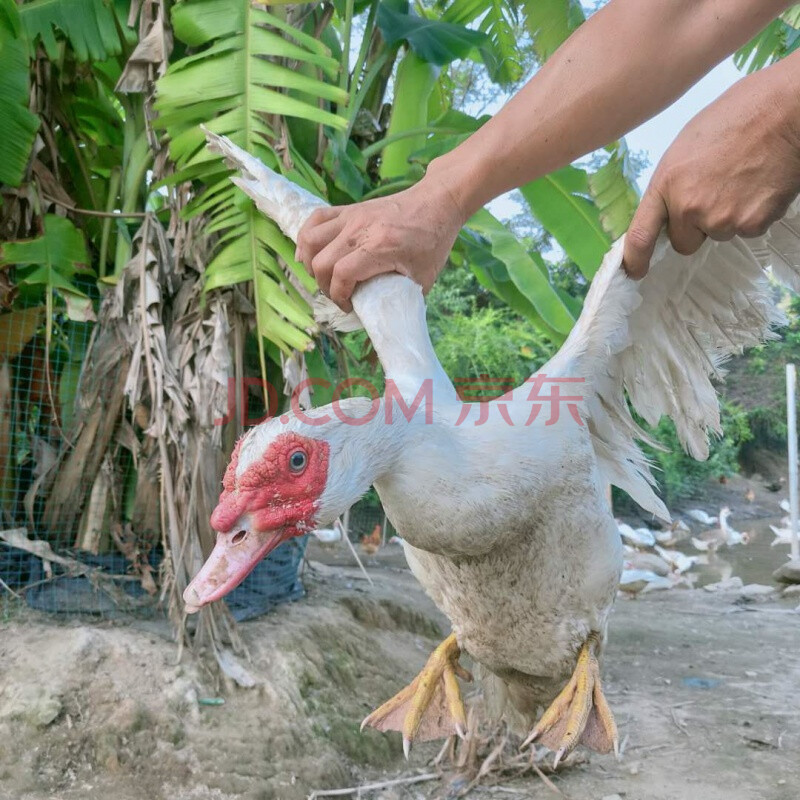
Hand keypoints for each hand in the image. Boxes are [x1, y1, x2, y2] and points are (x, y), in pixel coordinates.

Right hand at [295, 174, 465, 310]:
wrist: (437, 202)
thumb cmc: (433, 241)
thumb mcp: (423, 278)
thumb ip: (403, 299)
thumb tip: (385, 320)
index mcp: (380, 247)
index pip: (342, 275)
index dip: (339, 297)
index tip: (348, 306)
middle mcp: (360, 229)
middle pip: (321, 261)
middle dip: (324, 286)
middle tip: (338, 295)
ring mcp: (352, 216)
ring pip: (310, 239)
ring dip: (310, 262)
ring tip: (322, 276)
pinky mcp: (349, 209)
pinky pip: (315, 220)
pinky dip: (306, 238)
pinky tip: (309, 253)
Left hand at [623, 55, 799, 277]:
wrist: (784, 111)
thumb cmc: (736, 118)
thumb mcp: (685, 148)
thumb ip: (672, 185)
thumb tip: (670, 209)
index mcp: (666, 185)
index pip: (640, 235)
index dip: (635, 258)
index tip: (634, 270)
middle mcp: (689, 208)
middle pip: (684, 242)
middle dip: (695, 228)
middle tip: (714, 194)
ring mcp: (720, 219)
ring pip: (718, 234)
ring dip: (727, 216)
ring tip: (741, 180)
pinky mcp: (751, 224)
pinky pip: (746, 230)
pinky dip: (752, 213)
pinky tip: (758, 186)